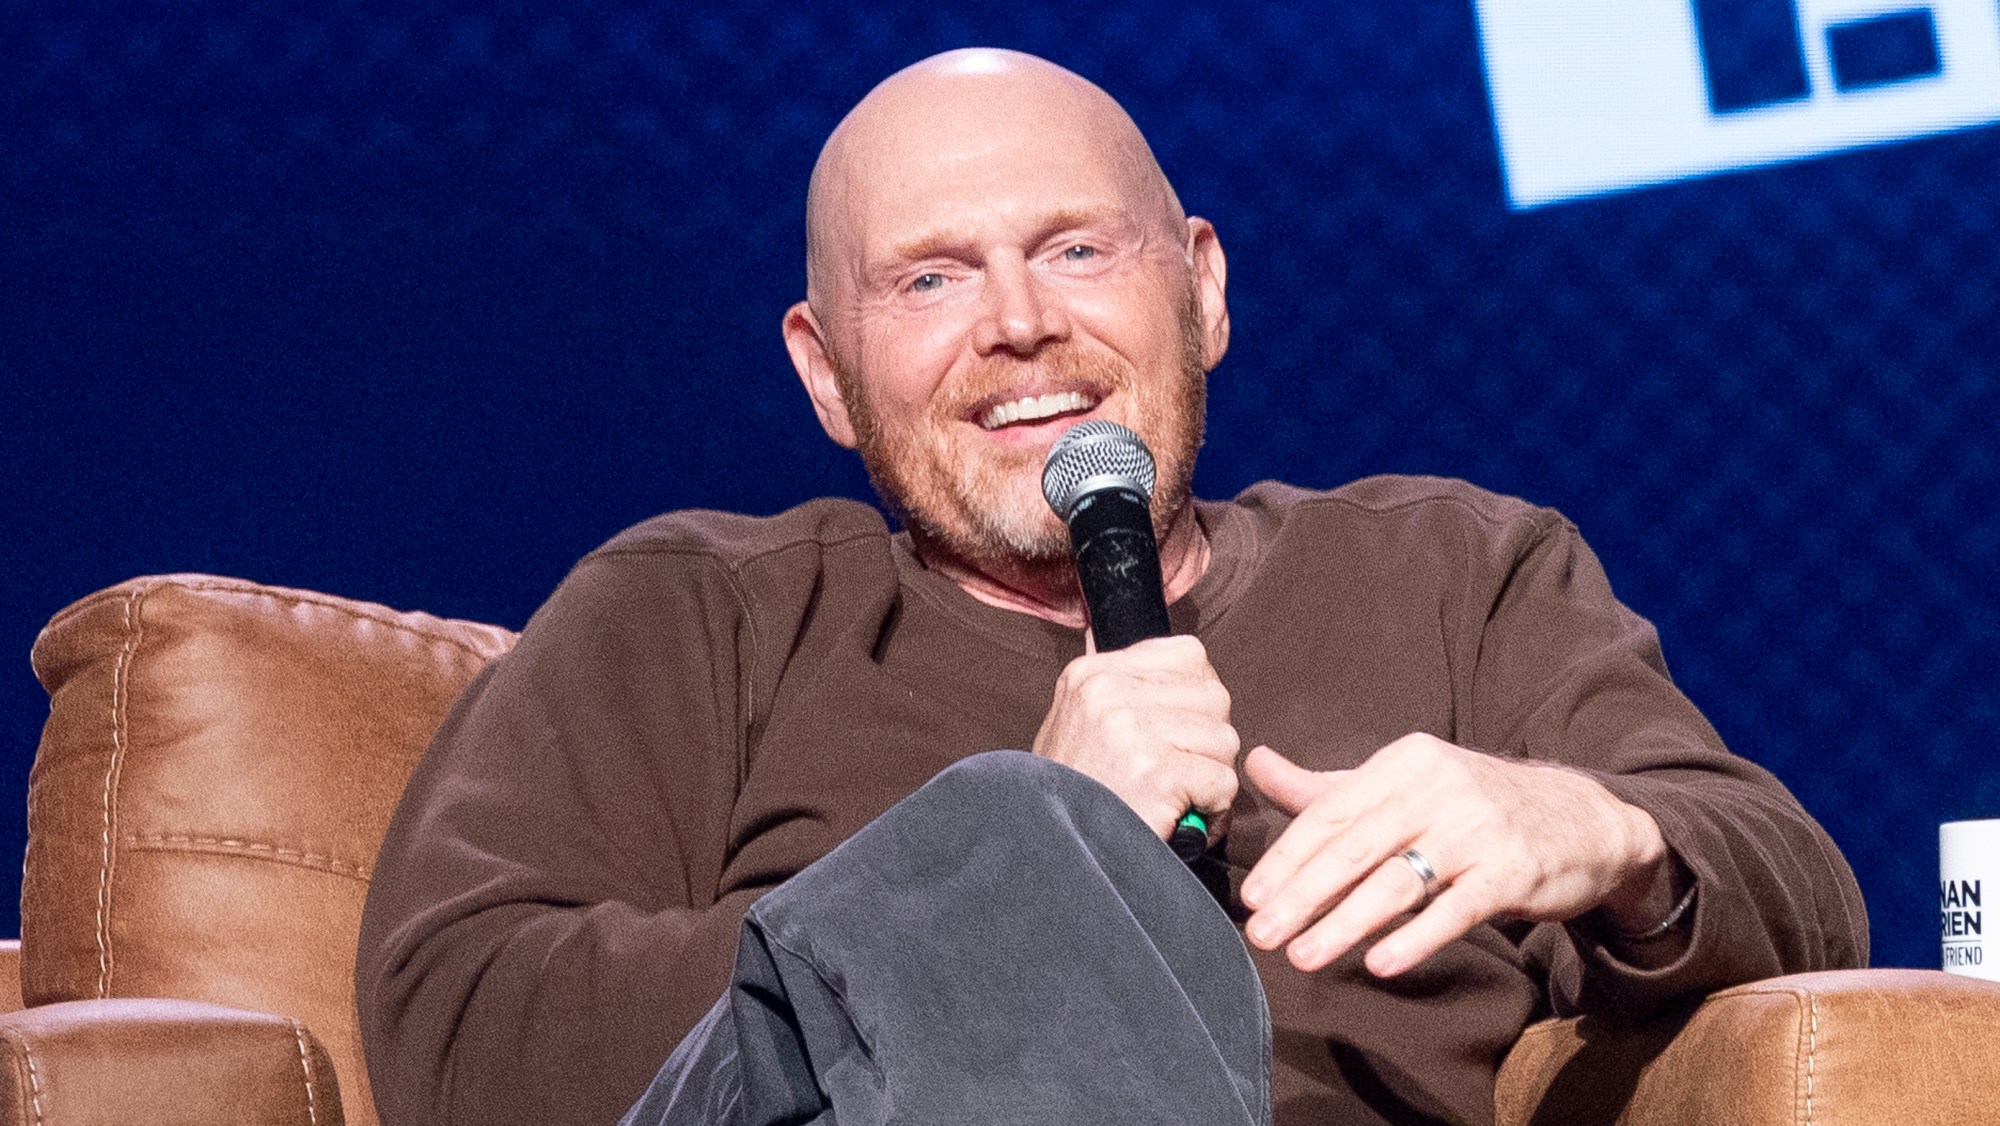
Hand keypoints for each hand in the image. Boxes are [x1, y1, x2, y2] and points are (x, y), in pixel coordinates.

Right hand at [1032, 635, 1239, 841]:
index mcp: (1093, 674)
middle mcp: (1110, 691)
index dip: (1197, 700)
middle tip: (1179, 774)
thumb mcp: (1080, 723)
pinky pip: (1223, 781)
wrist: (1047, 852)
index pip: (1189, 656)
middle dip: (1208, 741)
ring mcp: (1132, 730)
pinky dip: (1214, 810)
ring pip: (1224, 739)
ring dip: (1212, 777)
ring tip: (1177, 798)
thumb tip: (1183, 668)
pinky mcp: (1157, 773)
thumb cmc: (1072, 795)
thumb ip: (1127, 692)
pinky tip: (1181, 818)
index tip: (1180, 733)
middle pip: (1214, 697)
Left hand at [1238, 735, 1667, 976]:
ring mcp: (1478, 829)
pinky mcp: (1513, 872)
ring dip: (1344, 924)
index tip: (1253, 898)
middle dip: (1303, 896)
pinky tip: (1379, 964)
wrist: (1580, 818)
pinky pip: (1455, 909)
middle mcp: (1438, 787)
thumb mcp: (1402, 785)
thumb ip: (1328, 787)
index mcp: (1403, 763)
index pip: (1331, 813)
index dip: (1288, 858)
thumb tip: (1254, 763)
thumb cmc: (1470, 807)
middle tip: (1261, 935)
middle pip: (1355, 848)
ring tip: (1303, 957)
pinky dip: (1416, 937)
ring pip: (1397, 882)